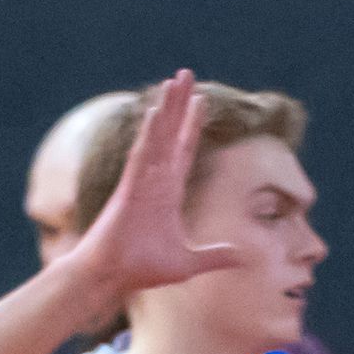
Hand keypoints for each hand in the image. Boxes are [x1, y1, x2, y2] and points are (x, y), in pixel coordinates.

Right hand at [64, 70, 237, 304]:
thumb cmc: (140, 270)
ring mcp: (140, 182)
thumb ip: (215, 255)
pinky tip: (156, 110)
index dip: (193, 125)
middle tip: (186, 74)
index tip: (202, 101)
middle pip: (171, 133)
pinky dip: (148, 133)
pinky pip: (141, 155)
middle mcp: (154, 181)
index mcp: (168, 193)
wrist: (110, 278)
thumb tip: (243, 257)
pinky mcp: (128, 188)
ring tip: (174, 80)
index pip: (184, 150)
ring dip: (166, 107)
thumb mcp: (188, 262)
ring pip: (156, 136)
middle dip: (180, 104)